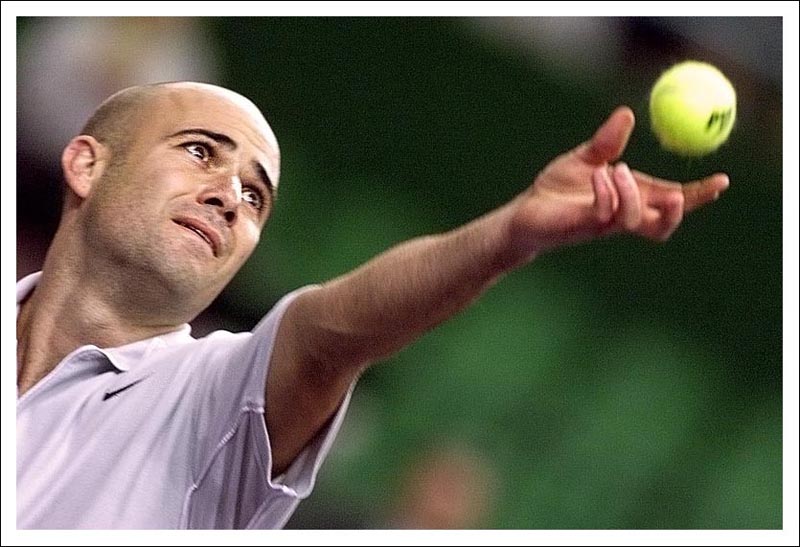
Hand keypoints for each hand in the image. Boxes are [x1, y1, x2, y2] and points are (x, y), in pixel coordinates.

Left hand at [507, 107, 729, 256]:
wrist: (524, 212)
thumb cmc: (555, 190)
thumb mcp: (585, 159)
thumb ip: (608, 142)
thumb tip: (628, 113)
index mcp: (630, 198)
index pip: (671, 201)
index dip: (699, 195)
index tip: (722, 181)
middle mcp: (622, 215)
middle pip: (664, 224)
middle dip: (681, 210)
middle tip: (681, 193)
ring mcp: (603, 225)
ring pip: (637, 221)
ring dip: (634, 194)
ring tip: (618, 169)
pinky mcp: (583, 227)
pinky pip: (605, 214)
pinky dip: (607, 193)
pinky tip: (598, 175)